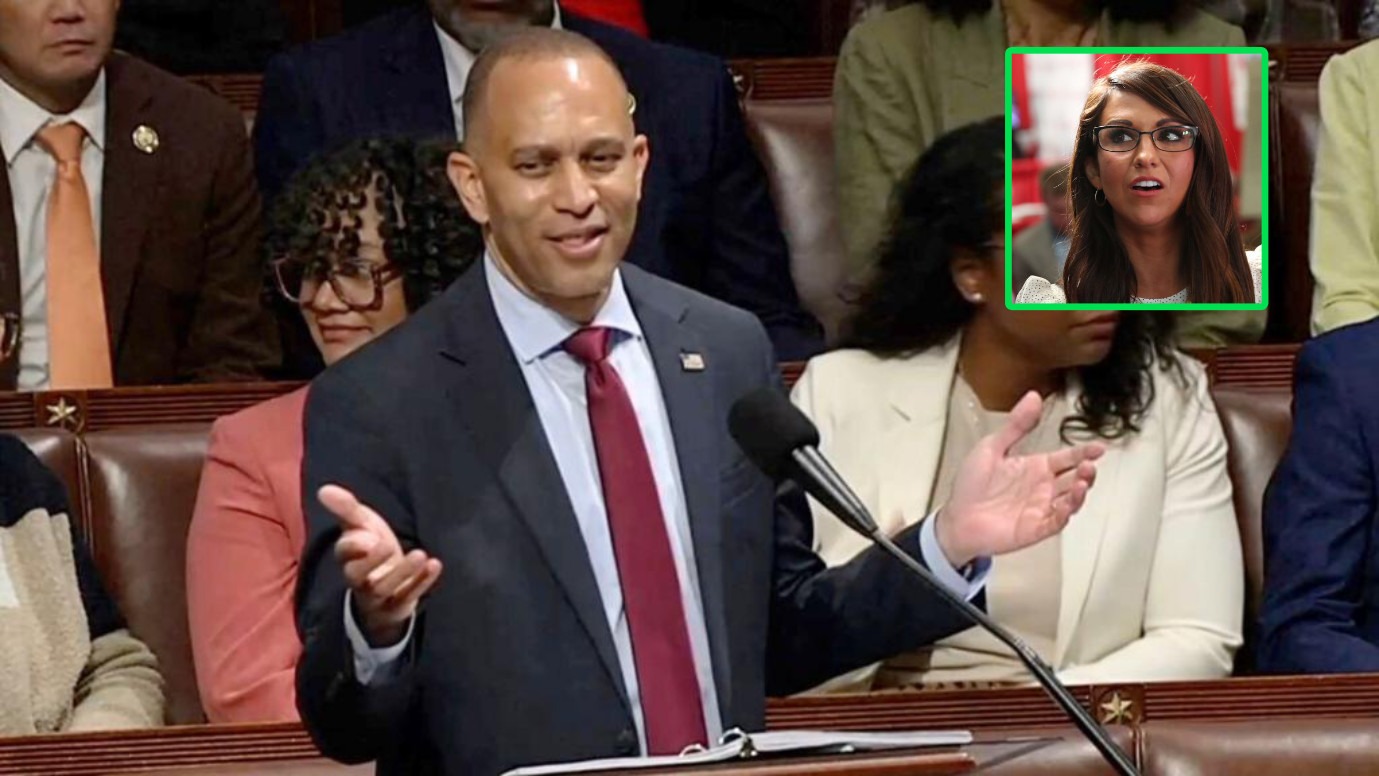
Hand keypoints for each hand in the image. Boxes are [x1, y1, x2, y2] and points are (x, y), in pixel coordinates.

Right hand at [319, 484, 442, 646]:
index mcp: (348, 557)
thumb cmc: (370, 549)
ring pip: (384, 588)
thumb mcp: (360, 525)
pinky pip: (408, 597)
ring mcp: (378, 596)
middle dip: (371, 560)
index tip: (365, 532)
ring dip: (403, 572)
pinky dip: (422, 582)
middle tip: (386, 544)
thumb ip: (345, 508)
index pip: (343, 552)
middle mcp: (359, 578)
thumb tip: (324, 489)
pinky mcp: (397, 606)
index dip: (352, 544)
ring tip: (420, 554)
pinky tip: (434, 565)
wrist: (386, 586)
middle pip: (357, 574)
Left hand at [936, 391, 1104, 567]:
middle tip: (1090, 464)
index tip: (1098, 447)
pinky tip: (1067, 503)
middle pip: (1075, 479)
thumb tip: (1033, 397)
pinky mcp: (1035, 528)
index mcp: (1035, 467)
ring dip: (1080, 491)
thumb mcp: (992, 447)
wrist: (956, 518)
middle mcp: (1042, 488)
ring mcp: (1040, 508)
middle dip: (1086, 472)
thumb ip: (1015, 425)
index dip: (1084, 452)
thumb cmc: (971, 485)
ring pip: (1071, 500)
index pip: (1066, 458)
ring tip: (1084, 481)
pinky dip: (1064, 513)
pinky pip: (1056, 521)